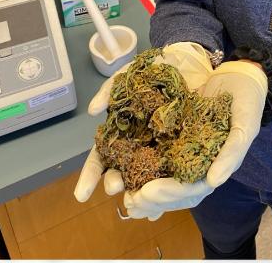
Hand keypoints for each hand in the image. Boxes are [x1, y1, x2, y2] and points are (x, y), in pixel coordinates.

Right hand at [73, 42, 212, 203]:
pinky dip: (166, 195)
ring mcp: (160, 150)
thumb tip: (93, 111)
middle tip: (116, 187)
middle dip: (116, 182)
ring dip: (140, 195)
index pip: (101, 159)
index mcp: (121, 133)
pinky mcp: (183, 151)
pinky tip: (161, 210)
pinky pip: (174, 176)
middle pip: (121, 172)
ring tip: (137, 204)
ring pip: (145, 180)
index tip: (81, 195)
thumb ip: (111, 89)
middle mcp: (137, 146)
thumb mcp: (130, 74)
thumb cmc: (156, 70)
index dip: (91, 176)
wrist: (190, 61)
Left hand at [121, 60, 267, 219]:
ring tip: (124, 198)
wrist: (240, 76)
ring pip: (165, 181)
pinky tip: (127, 180)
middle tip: (130, 201)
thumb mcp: (246, 123)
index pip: (191, 189)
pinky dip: (143, 172)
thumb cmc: (246, 101)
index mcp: (215, 166)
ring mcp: (187, 153)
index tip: (146, 192)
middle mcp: (199, 165)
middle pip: (174, 192)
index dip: (169, 193)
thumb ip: (232, 151)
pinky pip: (158, 160)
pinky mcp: (175, 139)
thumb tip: (214, 182)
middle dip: (152, 199)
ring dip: (145, 194)